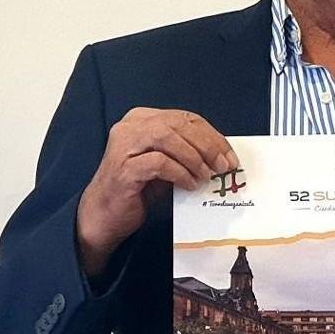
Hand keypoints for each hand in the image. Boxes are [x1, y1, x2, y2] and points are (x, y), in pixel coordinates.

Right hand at [74, 108, 236, 276]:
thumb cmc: (139, 189)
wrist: (104, 215)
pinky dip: (180, 173)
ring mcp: (123, 145)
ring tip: (206, 176)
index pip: (185, 118)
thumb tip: (223, 156)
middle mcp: (130, 126)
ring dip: (194, 157)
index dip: (212, 135)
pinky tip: (189, 185)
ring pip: (167, 137)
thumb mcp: (168, 163)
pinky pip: (159, 162)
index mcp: (143, 119)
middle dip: (207, 145)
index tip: (230, 156)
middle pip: (178, 124)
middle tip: (224, 166)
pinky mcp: (122, 168)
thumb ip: (188, 152)